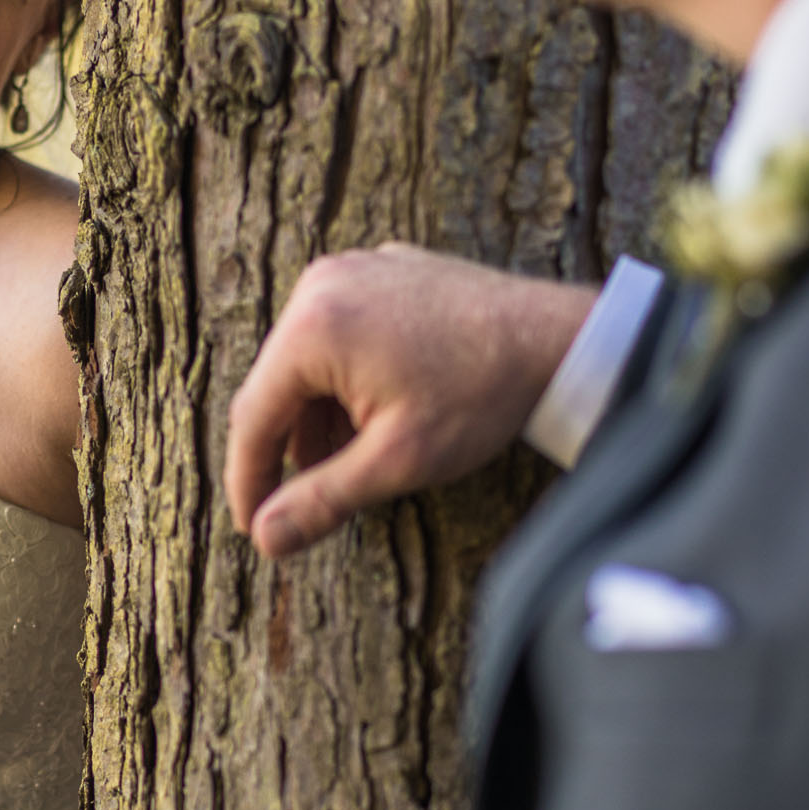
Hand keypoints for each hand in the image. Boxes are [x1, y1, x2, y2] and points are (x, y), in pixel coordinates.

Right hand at [225, 244, 594, 555]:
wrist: (559, 339)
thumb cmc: (482, 395)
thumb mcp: (396, 461)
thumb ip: (322, 499)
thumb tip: (267, 540)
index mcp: (312, 329)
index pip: (253, 418)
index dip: (249, 481)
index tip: (255, 528)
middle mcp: (320, 286)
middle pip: (278, 386)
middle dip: (291, 449)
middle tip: (306, 505)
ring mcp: (352, 270)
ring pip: (308, 361)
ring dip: (319, 416)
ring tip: (353, 463)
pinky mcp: (382, 269)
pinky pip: (340, 331)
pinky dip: (344, 379)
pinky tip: (377, 415)